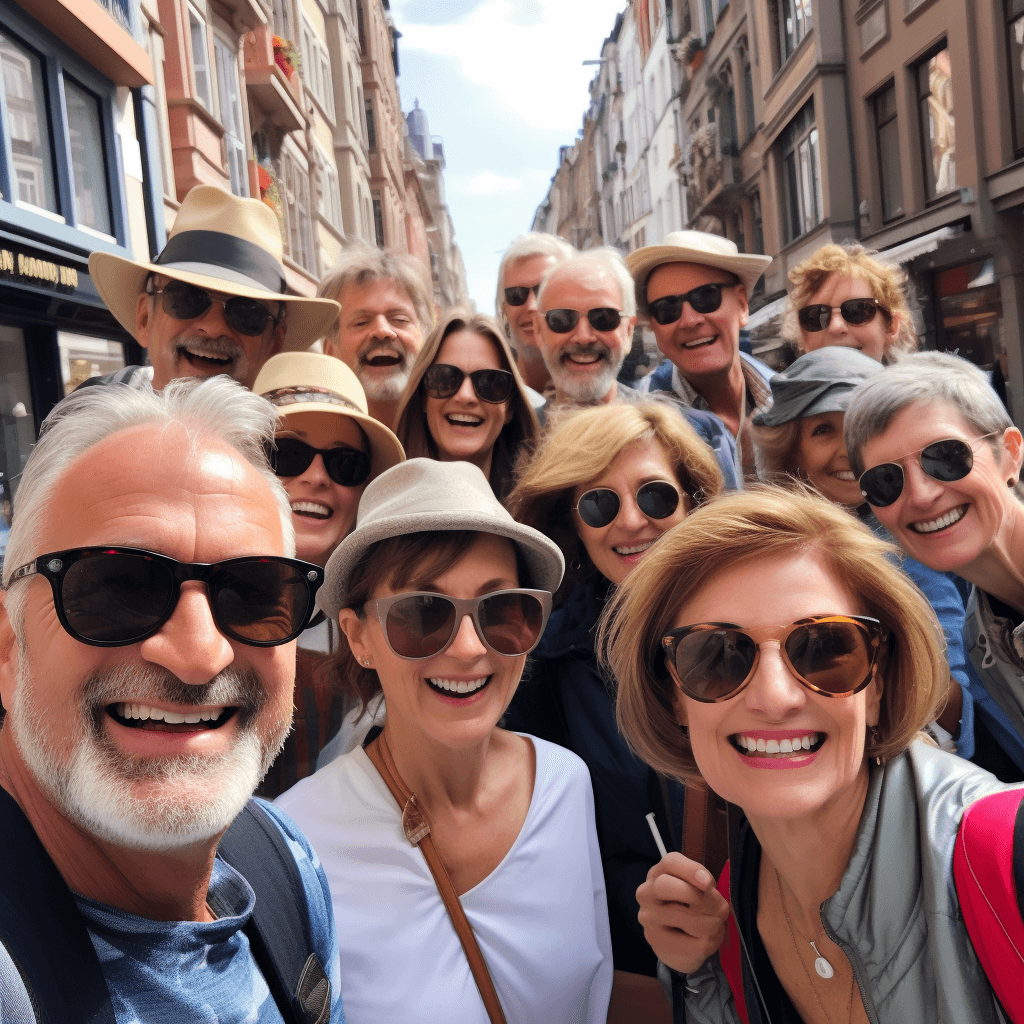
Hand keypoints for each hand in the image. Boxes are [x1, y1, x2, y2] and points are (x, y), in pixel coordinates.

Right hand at [636, 852, 729, 974]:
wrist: (678, 941)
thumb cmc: (690, 906)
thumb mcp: (696, 887)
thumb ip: (703, 884)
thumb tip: (708, 889)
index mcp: (658, 873)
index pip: (671, 863)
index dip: (692, 870)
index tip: (709, 883)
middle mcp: (646, 894)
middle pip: (666, 886)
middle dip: (700, 898)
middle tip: (719, 908)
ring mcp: (649, 920)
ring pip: (689, 920)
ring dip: (713, 924)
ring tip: (715, 924)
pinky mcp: (659, 944)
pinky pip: (694, 945)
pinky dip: (710, 943)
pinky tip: (706, 939)